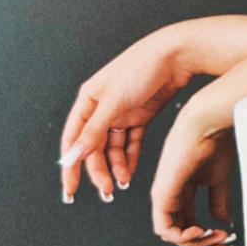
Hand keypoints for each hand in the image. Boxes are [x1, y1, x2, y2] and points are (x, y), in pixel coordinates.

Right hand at [59, 27, 193, 203]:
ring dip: (115, 167)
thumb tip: (74, 154)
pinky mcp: (140, 115)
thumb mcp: (114, 101)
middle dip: (97, 171)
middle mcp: (102, 108)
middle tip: (106, 191)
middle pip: (93, 148)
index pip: (73, 140)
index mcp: (88, 101)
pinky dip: (129, 158)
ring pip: (112, 148)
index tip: (69, 190)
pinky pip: (130, 142)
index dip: (70, 166)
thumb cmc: (142, 67)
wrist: (177, 54)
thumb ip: (94, 130)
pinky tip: (130, 172)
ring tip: (121, 183)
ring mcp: (122, 112)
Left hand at [146, 92, 238, 245]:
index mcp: (182, 190)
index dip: (207, 237)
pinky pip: (165, 227)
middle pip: (180, 233)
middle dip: (204, 243)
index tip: (228, 237)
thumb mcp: (218, 180)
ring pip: (171, 235)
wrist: (208, 123)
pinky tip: (201, 230)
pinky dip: (182, 236)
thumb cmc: (214, 142)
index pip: (188, 224)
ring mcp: (164, 195)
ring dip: (196, 242)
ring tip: (216, 235)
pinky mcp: (162, 193)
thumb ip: (218, 203)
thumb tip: (222, 223)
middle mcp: (169, 194)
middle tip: (224, 241)